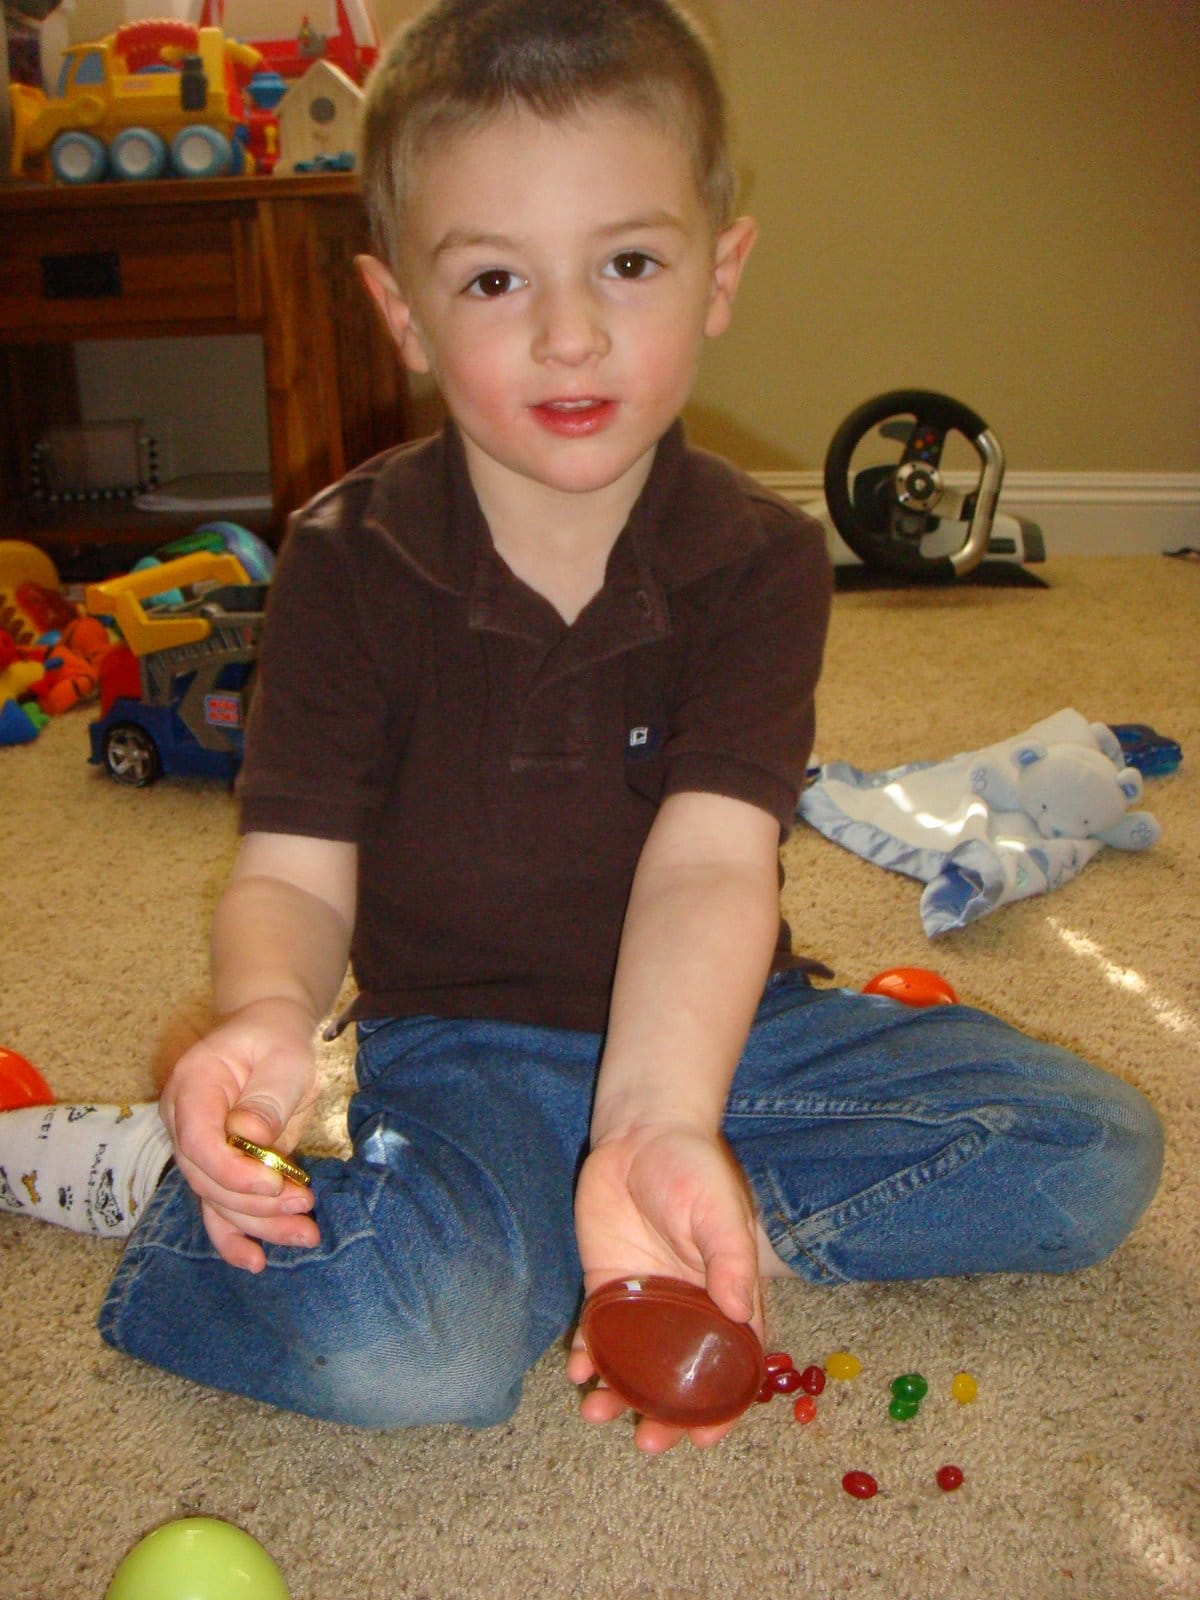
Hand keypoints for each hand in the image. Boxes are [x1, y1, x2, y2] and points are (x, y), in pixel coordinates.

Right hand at [158, 997, 321, 1272]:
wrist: (269, 1034)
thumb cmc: (276, 1039)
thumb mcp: (283, 1057)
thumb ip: (266, 1098)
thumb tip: (249, 1137)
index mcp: (193, 1085)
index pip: (198, 1141)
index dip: (232, 1170)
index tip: (275, 1181)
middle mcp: (184, 1122)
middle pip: (206, 1178)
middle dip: (255, 1201)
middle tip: (305, 1203)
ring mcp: (197, 1149)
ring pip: (216, 1201)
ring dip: (258, 1225)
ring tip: (305, 1235)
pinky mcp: (217, 1169)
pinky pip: (218, 1209)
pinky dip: (236, 1237)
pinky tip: (256, 1261)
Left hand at [567, 1123, 764, 1453]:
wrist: (639, 1131)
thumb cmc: (693, 1167)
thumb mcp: (721, 1210)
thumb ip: (730, 1259)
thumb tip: (740, 1313)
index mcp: (727, 1294)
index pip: (732, 1361)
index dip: (722, 1404)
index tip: (705, 1439)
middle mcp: (688, 1305)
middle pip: (680, 1372)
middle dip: (664, 1413)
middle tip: (648, 1441)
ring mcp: (647, 1298)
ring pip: (636, 1360)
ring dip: (621, 1392)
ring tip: (599, 1412)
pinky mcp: (608, 1282)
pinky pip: (600, 1330)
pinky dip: (590, 1355)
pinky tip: (578, 1371)